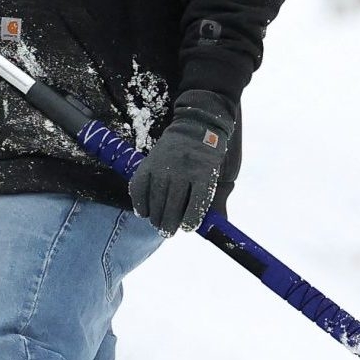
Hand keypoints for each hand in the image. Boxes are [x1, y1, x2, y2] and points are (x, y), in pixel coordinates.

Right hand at [128, 90, 234, 234]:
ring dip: (155, 218)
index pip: (195, 207)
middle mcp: (183, 171)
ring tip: (158, 224)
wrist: (195, 126)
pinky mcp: (148, 163)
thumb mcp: (220, 176)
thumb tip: (219, 225)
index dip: (189, 223)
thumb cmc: (208, 157)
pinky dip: (139, 204)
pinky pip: (139, 189)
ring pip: (155, 201)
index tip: (186, 228)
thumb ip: (218, 201)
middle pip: (172, 208)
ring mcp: (164, 167)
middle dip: (168, 226)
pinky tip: (144, 212)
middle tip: (168, 232)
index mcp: (204, 175)